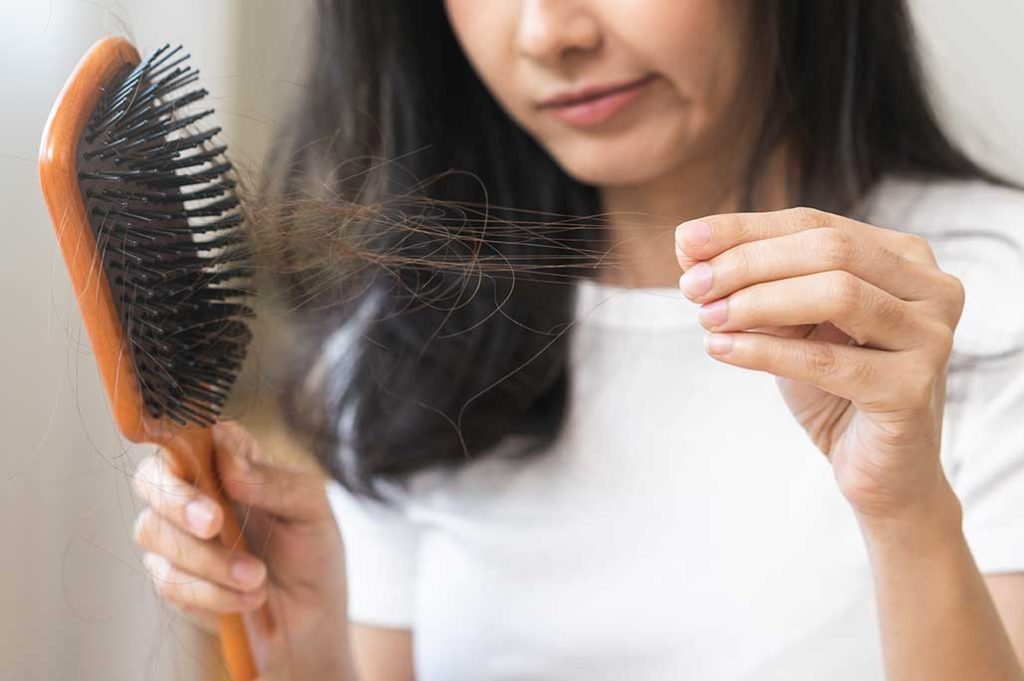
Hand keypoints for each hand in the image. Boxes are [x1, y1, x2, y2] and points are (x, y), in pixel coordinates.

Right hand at [131, 422, 351, 676]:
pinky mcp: (171, 578)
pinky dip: (213, 592)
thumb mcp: (310, 509)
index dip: (181, 443)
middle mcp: (194, 489)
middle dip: (180, 503)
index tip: (204, 466)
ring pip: (155, 533)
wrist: (311, 617)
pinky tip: (250, 597)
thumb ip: (273, 481)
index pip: (187, 434)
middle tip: (215, 524)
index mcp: (227, 458)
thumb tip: (230, 464)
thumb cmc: (312, 550)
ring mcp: (176, 535)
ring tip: (258, 577)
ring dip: (209, 560)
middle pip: (152, 480)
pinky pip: (170, 580)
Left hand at [675, 207, 965, 524]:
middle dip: (749, 263)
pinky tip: (721, 350)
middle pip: (829, 250)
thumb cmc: (833, 385)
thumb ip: (752, 280)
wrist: (879, 468)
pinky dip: (765, 351)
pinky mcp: (913, 389)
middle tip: (692, 287)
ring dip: (758, 302)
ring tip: (708, 318)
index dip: (746, 229)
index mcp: (904, 257)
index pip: (815, 224)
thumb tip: (687, 243)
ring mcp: (930, 337)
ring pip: (836, 293)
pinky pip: (827, 360)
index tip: (685, 242)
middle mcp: (931, 288)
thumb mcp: (790, 322)